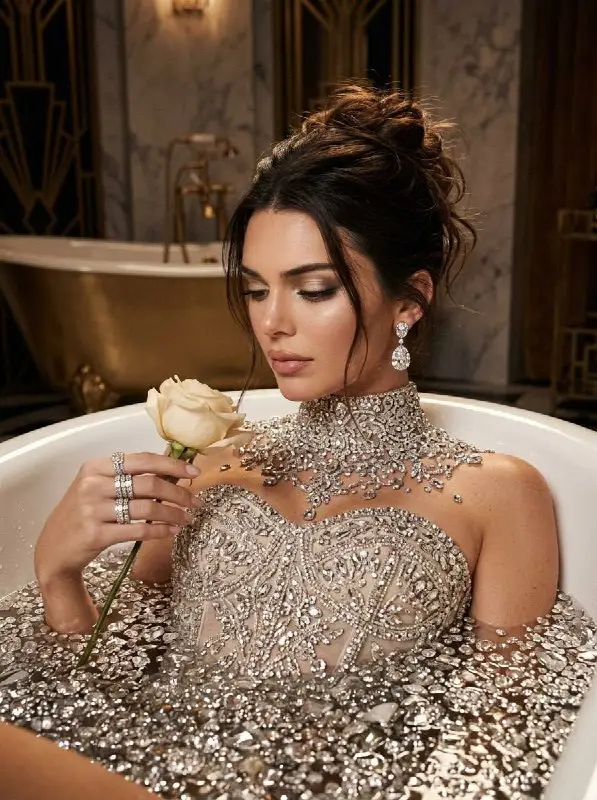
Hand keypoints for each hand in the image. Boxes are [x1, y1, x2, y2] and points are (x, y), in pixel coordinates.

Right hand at [34, 452, 200, 583]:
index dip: (172, 465)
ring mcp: (92, 509)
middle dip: (178, 493)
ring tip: (185, 518)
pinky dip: (159, 531)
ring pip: (147, 507)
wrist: (54, 549)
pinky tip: (170, 531)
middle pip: (148, 483)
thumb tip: (172, 475)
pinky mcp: (96, 534)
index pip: (142, 460)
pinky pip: (138, 530)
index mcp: (95, 467)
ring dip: (172, 513)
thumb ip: (127, 479)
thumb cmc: (82, 515)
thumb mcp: (97, 488)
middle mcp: (92, 485)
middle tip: (194, 501)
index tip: (193, 472)